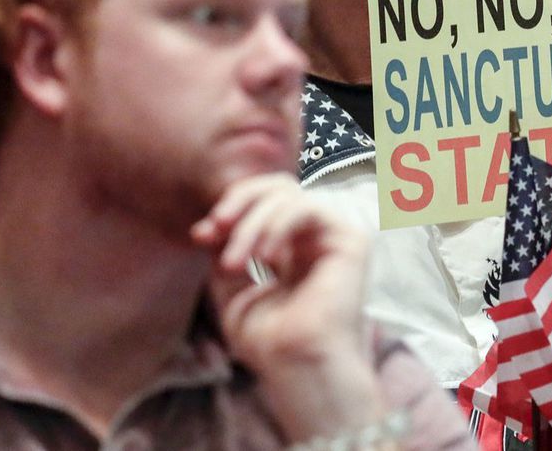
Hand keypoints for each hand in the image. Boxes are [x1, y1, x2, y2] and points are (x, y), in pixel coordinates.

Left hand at [192, 174, 382, 440]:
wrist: (294, 364)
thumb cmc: (268, 340)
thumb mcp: (231, 288)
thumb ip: (226, 251)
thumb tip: (210, 225)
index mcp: (292, 248)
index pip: (263, 202)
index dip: (231, 209)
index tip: (201, 235)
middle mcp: (315, 237)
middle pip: (278, 187)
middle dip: (239, 201)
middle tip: (215, 228)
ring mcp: (334, 236)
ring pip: (288, 196)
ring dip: (251, 224)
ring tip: (235, 263)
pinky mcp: (350, 239)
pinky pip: (309, 208)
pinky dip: (278, 224)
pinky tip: (265, 258)